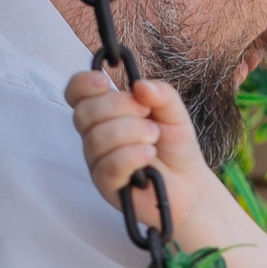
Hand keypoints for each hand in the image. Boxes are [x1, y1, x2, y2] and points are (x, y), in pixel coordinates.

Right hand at [67, 71, 216, 236]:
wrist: (190, 184)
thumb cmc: (175, 147)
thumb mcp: (174, 113)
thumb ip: (162, 94)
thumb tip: (140, 85)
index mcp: (105, 113)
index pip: (76, 94)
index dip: (83, 84)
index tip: (103, 81)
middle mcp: (95, 136)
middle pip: (84, 113)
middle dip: (119, 107)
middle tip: (147, 115)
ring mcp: (98, 162)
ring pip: (97, 139)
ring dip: (132, 132)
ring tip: (154, 138)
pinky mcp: (107, 186)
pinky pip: (109, 165)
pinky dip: (132, 155)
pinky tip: (148, 154)